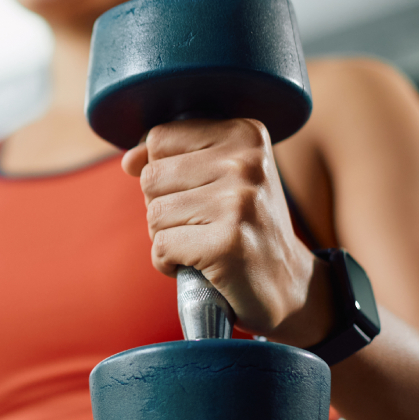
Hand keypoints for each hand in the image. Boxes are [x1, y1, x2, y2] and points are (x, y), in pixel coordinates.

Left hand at [121, 118, 332, 345]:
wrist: (289, 285)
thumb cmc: (244, 227)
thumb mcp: (219, 178)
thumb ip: (172, 159)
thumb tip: (129, 160)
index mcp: (244, 135)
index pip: (159, 139)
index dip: (162, 173)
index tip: (194, 193)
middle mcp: (245, 162)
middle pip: (151, 177)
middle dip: (162, 208)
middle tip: (201, 225)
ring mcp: (238, 203)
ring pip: (153, 214)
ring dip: (166, 238)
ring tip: (202, 244)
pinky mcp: (228, 244)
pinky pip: (161, 247)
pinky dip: (168, 263)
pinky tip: (198, 266)